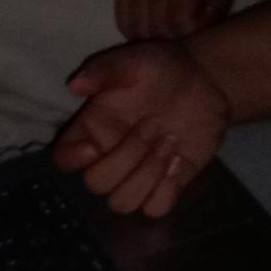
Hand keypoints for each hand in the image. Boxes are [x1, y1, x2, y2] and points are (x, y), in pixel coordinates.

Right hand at [53, 41, 231, 216]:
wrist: (206, 80)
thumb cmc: (162, 69)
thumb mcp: (133, 61)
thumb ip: (103, 70)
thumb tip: (74, 84)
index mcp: (92, 131)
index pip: (64, 159)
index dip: (73, 160)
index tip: (95, 145)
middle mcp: (108, 158)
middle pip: (96, 184)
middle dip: (126, 158)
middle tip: (153, 125)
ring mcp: (137, 175)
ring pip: (122, 203)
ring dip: (147, 175)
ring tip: (170, 141)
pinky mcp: (166, 186)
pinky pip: (155, 209)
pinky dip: (166, 190)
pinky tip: (179, 161)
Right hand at [115, 0, 240, 41]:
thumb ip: (215, 11)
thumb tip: (193, 32)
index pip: (177, 19)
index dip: (186, 33)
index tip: (194, 31)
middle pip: (155, 26)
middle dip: (169, 38)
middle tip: (180, 34)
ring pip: (136, 27)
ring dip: (152, 38)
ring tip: (165, 32)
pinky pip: (123, 21)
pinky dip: (135, 32)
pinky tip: (150, 28)